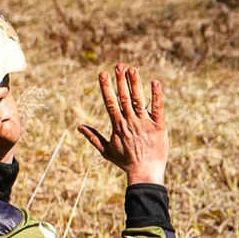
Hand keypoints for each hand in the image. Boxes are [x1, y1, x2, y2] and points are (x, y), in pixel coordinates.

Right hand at [79, 65, 168, 185]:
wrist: (145, 173)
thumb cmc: (126, 162)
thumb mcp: (106, 151)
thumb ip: (93, 137)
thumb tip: (79, 128)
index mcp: (118, 125)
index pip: (110, 102)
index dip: (106, 87)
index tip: (102, 73)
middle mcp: (130, 121)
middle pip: (124, 97)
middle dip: (120, 80)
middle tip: (119, 64)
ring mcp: (145, 123)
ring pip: (139, 100)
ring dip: (135, 84)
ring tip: (132, 69)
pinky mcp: (159, 126)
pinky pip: (157, 108)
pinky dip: (156, 95)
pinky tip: (155, 82)